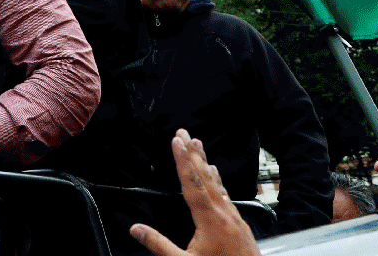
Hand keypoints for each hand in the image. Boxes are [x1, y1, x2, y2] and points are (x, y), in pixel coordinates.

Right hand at [130, 129, 259, 255]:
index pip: (192, 183)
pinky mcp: (241, 226)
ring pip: (218, 185)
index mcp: (210, 220)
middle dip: (193, 153)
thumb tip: (136, 229)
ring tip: (199, 147)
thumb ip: (159, 245)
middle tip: (185, 133)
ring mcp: (235, 219)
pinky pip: (227, 196)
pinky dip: (219, 182)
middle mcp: (224, 215)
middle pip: (205, 177)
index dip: (182, 160)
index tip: (176, 140)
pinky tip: (217, 178)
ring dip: (206, 164)